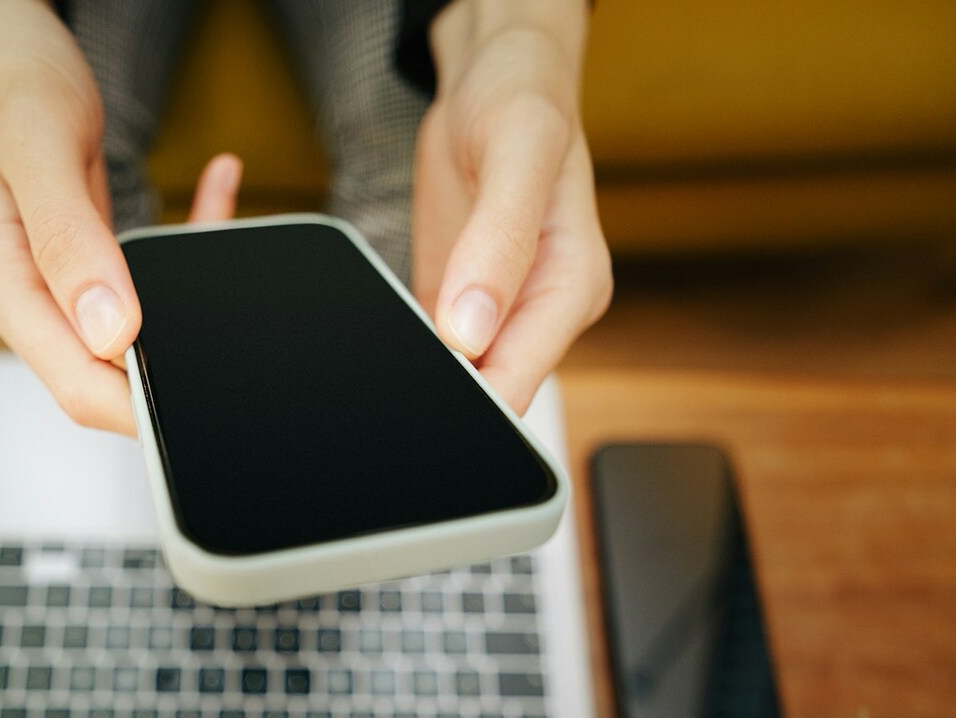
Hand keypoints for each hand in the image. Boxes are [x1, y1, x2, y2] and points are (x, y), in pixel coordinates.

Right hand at [0, 0, 241, 434]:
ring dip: (184, 312)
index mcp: (1, 281)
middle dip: (170, 371)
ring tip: (225, 235)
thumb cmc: (2, 73)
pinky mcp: (76, 260)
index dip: (142, 404)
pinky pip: (138, 284)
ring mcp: (49, 281)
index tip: (198, 390)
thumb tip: (109, 330)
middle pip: (103, 376)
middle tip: (234, 336)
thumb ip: (70, 241)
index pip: (77, 384)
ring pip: (128, 336)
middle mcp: (21, 292)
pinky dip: (186, 243)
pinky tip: (217, 190)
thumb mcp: (39, 145)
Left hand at [412, 0, 611, 413]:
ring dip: (423, 380)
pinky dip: (408, 351)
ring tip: (384, 368)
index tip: (428, 396)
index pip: (522, 379)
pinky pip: (431, 347)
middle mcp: (539, 308)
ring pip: (458, 377)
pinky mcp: (459, 302)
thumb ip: (498, 242)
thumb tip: (469, 331)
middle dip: (445, 399)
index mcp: (572, 285)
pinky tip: (384, 346)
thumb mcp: (518, 152)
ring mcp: (498, 309)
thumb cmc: (522, 99)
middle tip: (392, 388)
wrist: (495, 76)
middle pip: (491, 390)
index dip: (474, 402)